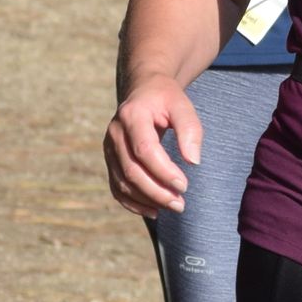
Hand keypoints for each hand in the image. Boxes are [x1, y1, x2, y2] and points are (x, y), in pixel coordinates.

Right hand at [104, 77, 199, 218]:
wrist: (144, 90)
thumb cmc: (166, 98)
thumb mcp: (182, 105)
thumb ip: (190, 130)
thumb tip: (193, 162)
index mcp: (132, 116)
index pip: (144, 150)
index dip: (163, 172)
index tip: (184, 185)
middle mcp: (115, 132)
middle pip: (131, 171)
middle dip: (156, 191)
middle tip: (181, 204)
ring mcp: (108, 148)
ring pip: (122, 183)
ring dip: (147, 200)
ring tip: (173, 206)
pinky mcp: (110, 160)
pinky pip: (116, 188)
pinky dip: (133, 203)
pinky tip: (154, 210)